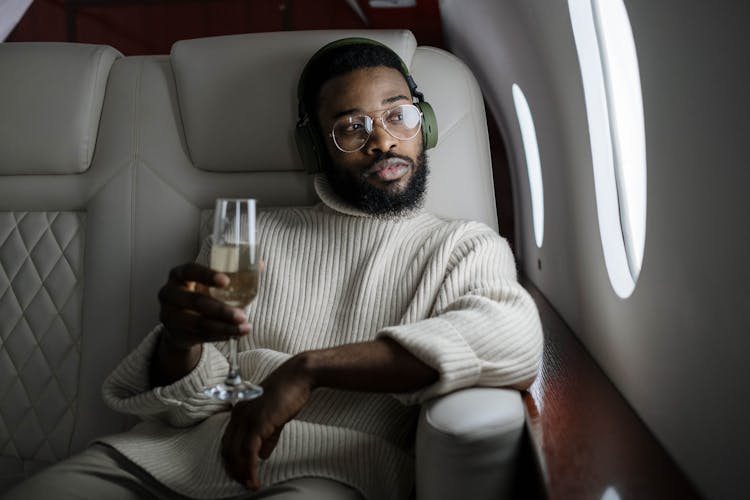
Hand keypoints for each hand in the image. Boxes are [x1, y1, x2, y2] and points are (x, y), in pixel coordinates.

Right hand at [158, 262, 249, 348]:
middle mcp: (169, 292)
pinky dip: (219, 336)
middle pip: (196, 301)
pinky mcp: (175, 332)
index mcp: (179, 274)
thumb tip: (261, 265)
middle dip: (222, 310)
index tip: (227, 281)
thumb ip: (233, 273)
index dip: (207, 275)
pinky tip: (233, 335)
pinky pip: (199, 336)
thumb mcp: (209, 282)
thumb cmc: (200, 293)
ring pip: (199, 323)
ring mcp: (169, 314)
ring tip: (244, 328)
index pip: (190, 270)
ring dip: (224, 327)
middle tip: (242, 315)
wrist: (179, 320)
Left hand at [221, 356, 313, 488]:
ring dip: (242, 473)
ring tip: (250, 485)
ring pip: (236, 453)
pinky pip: (249, 452)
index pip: (228, 441)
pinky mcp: (258, 423)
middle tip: (243, 483)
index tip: (238, 473)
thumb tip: (262, 456)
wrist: (298, 375)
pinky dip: (250, 469)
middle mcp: (238, 414)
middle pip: (228, 449)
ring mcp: (247, 418)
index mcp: (240, 410)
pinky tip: (255, 479)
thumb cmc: (289, 392)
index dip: (231, 460)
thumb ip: (267, 436)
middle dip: (234, 469)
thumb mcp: (274, 416)